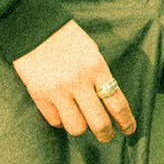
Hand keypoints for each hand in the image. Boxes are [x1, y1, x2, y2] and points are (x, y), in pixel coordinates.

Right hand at [13, 20, 135, 139]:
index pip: (117, 103)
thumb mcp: (91, 53)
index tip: (129, 129)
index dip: (126, 121)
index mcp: (96, 68)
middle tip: (107, 136)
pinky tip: (63, 113)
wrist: (34, 28)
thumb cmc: (67, 39)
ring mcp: (58, 90)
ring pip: (76, 127)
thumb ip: (100, 76)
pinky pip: (55, 121)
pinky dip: (61, 121)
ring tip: (81, 121)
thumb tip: (108, 103)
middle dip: (106, 134)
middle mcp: (79, 81)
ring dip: (81, 127)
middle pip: (99, 122)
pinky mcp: (39, 95)